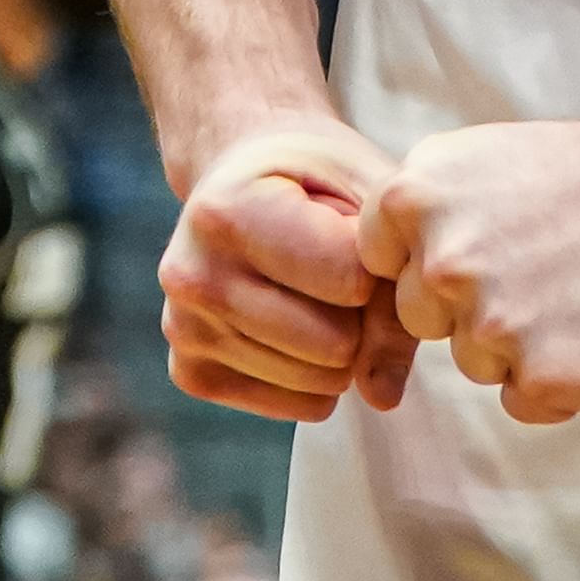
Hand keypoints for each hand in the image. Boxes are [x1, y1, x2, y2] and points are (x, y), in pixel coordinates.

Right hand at [160, 125, 415, 422]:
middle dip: (361, 312)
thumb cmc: (313, 178)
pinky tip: (295, 319)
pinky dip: (318, 374)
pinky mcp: (191, 373)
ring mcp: (184, 330)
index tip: (353, 230)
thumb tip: (383, 397)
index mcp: (227, 213)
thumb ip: (394, 281)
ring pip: (321, 382)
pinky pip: (299, 405)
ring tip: (312, 285)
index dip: (376, 263)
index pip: (351, 282)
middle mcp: (191, 277)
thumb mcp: (365, 194)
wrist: (239, 175)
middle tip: (339, 265)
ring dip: (342, 344)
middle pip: (335, 344)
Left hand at [357, 110, 579, 425]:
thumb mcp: (479, 156)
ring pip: (475, 362)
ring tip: (572, 291)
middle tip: (534, 268)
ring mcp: (493, 326)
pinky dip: (556, 378)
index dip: (427, 259)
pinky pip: (524, 400)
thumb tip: (391, 263)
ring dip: (516, 343)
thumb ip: (423, 212)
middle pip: (424, 318)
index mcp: (415, 198)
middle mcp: (442, 265)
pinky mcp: (545, 377)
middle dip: (467, 304)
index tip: (477, 246)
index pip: (380, 262)